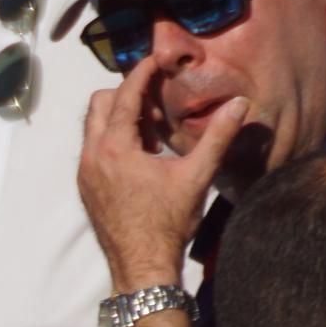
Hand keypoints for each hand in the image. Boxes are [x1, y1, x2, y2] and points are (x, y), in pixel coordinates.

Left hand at [77, 58, 246, 291]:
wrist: (141, 266)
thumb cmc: (167, 224)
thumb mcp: (196, 177)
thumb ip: (217, 137)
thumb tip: (240, 104)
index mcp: (115, 148)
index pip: (124, 96)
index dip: (141, 74)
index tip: (155, 61)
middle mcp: (91, 155)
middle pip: (100, 104)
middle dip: (127, 95)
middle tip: (157, 101)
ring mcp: (84, 172)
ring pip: (94, 127)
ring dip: (119, 119)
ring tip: (154, 132)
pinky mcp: (86, 186)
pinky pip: (94, 148)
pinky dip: (113, 140)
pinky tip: (142, 156)